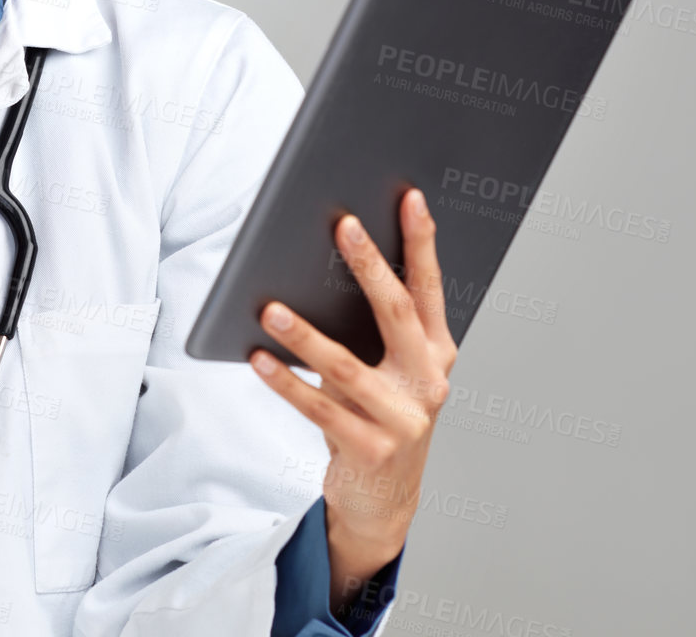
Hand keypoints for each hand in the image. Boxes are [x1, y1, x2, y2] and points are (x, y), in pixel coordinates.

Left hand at [249, 188, 456, 615]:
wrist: (384, 499)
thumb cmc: (379, 415)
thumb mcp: (388, 369)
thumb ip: (371, 327)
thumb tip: (321, 264)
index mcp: (437, 353)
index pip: (430, 287)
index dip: (422, 242)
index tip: (409, 198)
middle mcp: (428, 382)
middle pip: (396, 314)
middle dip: (368, 265)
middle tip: (342, 225)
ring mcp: (404, 419)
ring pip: (347, 367)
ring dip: (305, 335)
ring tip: (270, 308)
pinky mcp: (371, 449)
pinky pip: (320, 409)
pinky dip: (286, 383)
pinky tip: (258, 359)